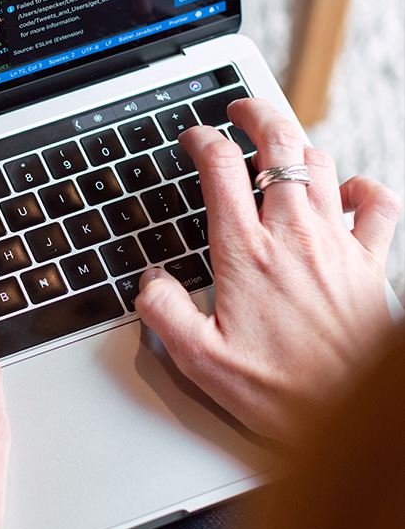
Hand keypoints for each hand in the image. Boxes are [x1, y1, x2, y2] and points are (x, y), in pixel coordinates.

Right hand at [135, 98, 400, 442]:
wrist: (354, 418)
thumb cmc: (282, 393)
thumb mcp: (200, 361)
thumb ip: (163, 313)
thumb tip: (149, 281)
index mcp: (245, 252)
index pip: (219, 167)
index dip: (200, 139)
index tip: (193, 137)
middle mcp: (292, 236)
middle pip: (278, 143)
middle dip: (255, 113)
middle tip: (240, 110)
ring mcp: (336, 244)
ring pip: (321, 163)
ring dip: (297, 147)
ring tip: (279, 151)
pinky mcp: (371, 262)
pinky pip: (378, 203)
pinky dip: (362, 187)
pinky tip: (347, 192)